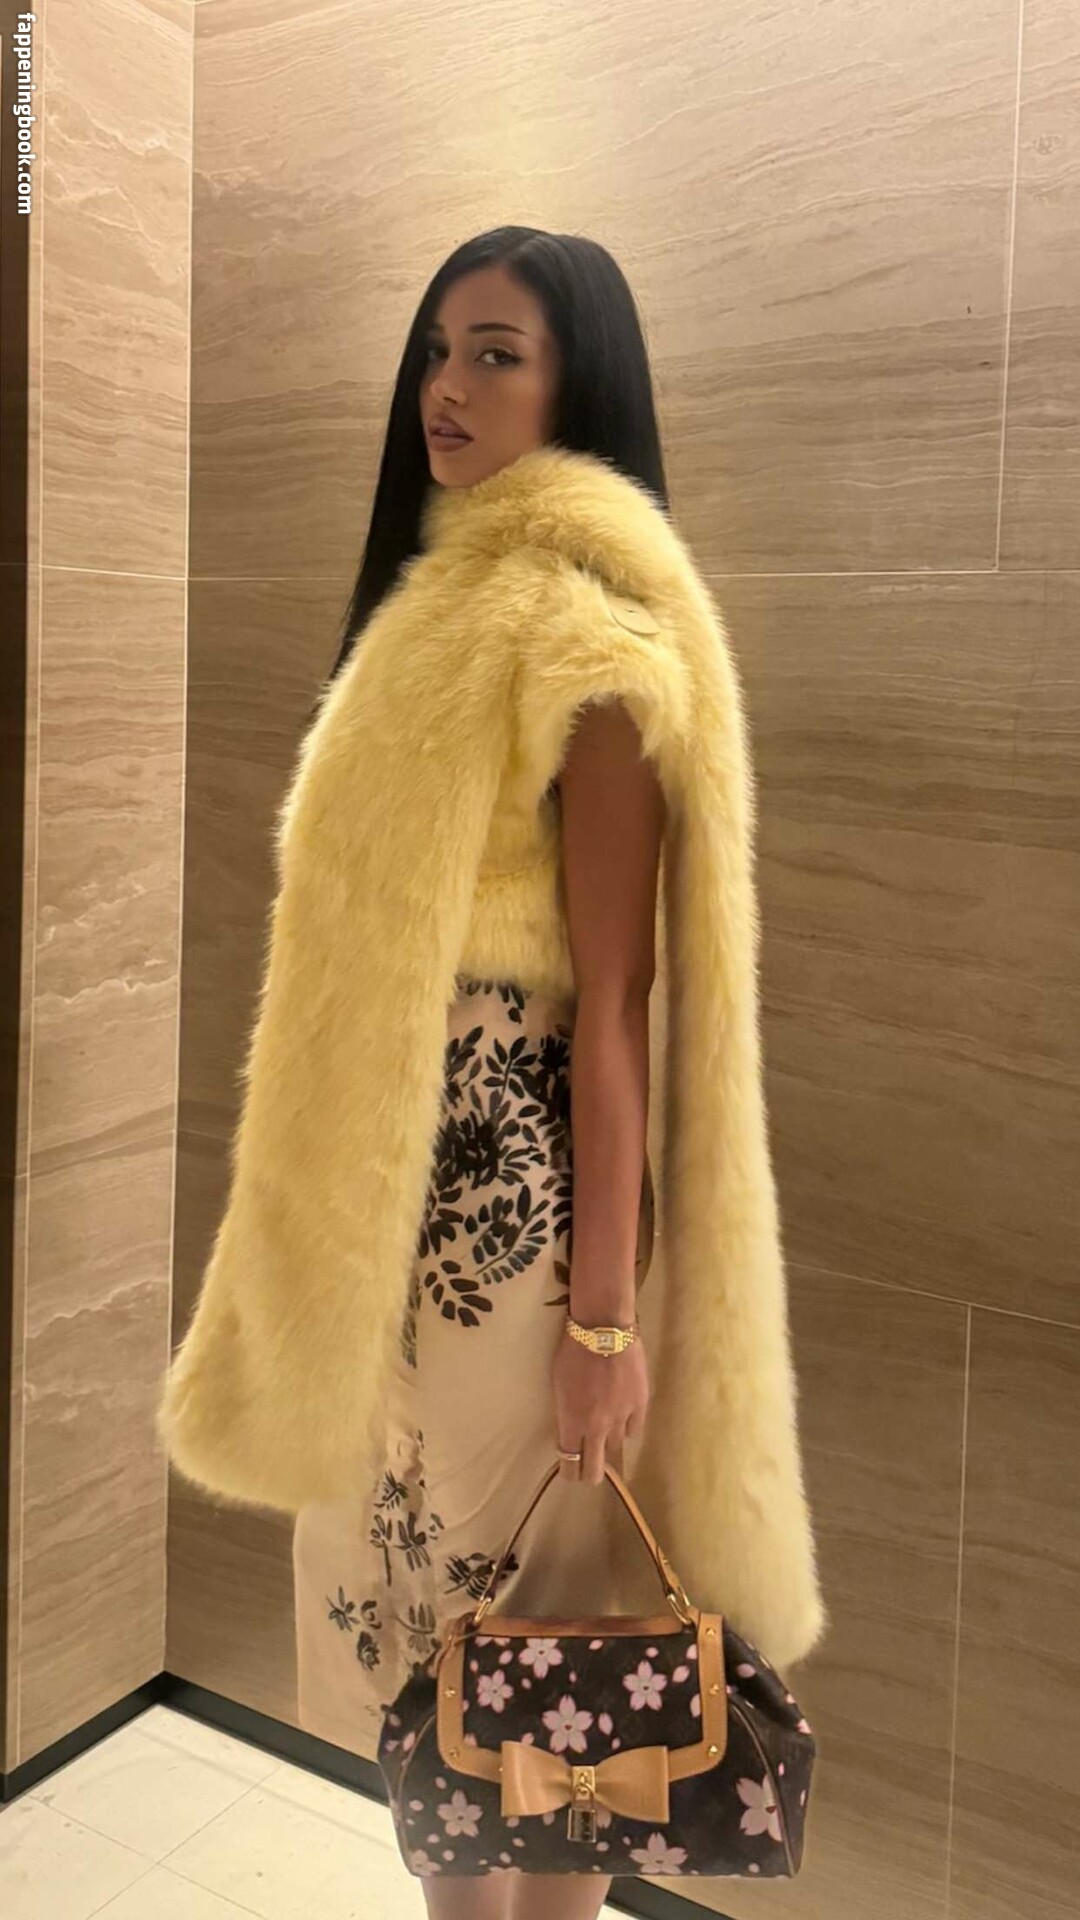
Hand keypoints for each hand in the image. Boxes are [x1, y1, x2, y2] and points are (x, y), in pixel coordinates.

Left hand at [552, 1322, 649, 1484]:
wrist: (604, 1329)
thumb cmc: (572, 1352)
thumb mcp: (558, 1385)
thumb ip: (566, 1412)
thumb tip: (571, 1429)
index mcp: (571, 1422)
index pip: (569, 1463)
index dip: (569, 1472)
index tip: (570, 1473)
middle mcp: (596, 1427)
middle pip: (594, 1468)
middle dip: (590, 1474)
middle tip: (589, 1473)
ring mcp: (621, 1417)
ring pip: (616, 1449)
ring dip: (609, 1447)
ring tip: (607, 1443)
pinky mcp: (640, 1404)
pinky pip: (635, 1430)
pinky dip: (628, 1430)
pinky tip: (623, 1425)